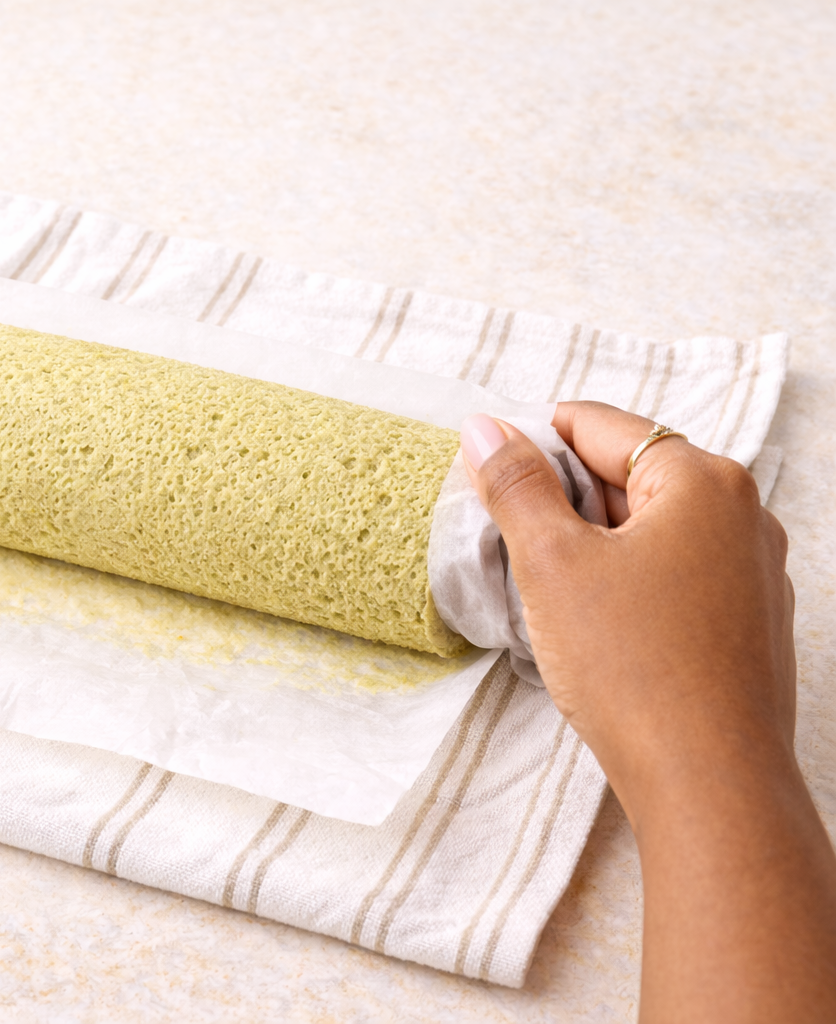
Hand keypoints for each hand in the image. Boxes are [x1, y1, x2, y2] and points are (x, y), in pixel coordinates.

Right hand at [461, 402, 835, 1022]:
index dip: (533, 448)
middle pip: (629, 474)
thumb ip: (515, 486)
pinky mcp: (749, 624)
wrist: (709, 783)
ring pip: (651, 530)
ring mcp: (754, 572)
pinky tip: (599, 632)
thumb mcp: (551, 563)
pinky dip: (629, 585)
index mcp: (702, 480)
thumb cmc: (635, 669)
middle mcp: (743, 514)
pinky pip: (676, 576)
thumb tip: (485, 428)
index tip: (490, 486)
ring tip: (553, 598)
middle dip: (565, 504)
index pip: (599, 425)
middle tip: (518, 551)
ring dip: (594, 548)